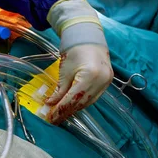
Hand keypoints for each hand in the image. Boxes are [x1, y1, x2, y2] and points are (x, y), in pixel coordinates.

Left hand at [44, 0, 113, 123]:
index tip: (50, 118)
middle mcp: (101, 80)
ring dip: (74, 109)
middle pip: (82, 103)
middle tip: (54, 119)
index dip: (61, 110)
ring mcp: (106, 82)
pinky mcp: (107, 82)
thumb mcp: (64, 71)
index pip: (73, 99)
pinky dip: (82, 102)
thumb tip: (50, 103)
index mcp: (89, 76)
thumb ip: (59, 90)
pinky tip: (72, 105)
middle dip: (66, 112)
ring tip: (61, 114)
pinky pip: (93, 97)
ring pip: (88, 102)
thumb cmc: (74, 50)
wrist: (88, 38)